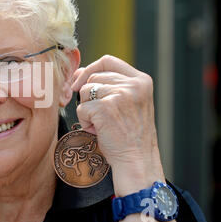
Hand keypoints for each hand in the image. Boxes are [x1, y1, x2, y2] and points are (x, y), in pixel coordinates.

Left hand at [72, 55, 164, 195]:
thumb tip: (78, 74)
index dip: (90, 69)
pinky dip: (85, 121)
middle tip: (100, 116)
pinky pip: (81, 108)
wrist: (137, 160)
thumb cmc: (129, 135)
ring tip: (102, 124)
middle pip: (93, 77)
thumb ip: (110, 85)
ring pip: (85, 91)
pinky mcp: (105, 108)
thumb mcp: (128, 103)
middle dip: (88, 96)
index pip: (108, 61)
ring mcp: (120, 95)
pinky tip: (98, 131)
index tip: (79, 81)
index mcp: (141, 80)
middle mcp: (133, 84)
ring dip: (87, 110)